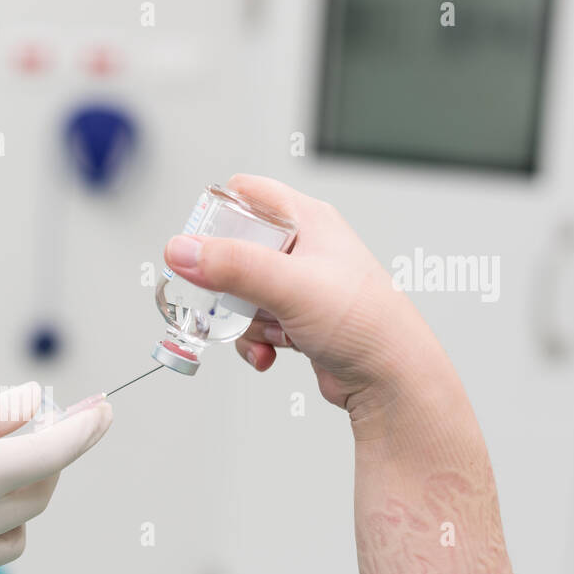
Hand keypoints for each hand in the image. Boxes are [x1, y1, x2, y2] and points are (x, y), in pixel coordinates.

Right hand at [162, 174, 453, 429]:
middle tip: (226, 300)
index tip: (199, 249)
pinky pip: (256, 324)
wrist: (392, 378)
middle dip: (226, 284)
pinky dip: (255, 342)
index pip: (247, 194)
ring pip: (242, 293)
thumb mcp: (289, 285)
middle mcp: (305, 248)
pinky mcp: (298, 319)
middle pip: (236, 250)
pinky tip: (269, 354)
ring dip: (243, 320)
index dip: (216, 217)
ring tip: (266, 332)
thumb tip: (182, 250)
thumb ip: (231, 266)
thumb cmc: (367, 323)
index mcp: (308, 220)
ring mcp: (301, 285)